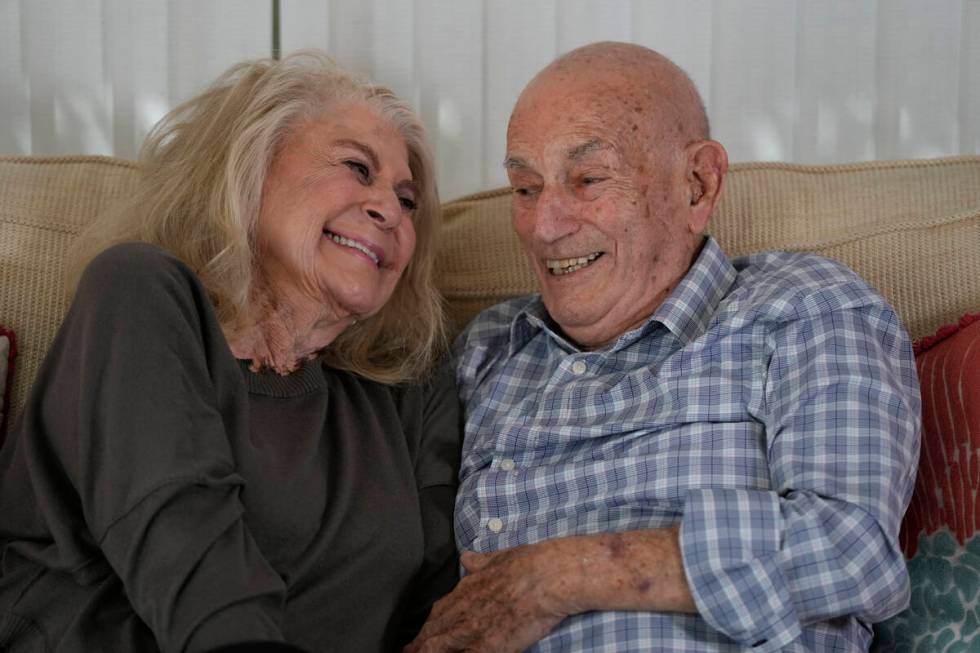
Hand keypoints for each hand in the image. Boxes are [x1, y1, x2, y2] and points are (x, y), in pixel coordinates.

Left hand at [404, 541, 578, 652]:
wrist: (547, 576)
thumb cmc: (529, 564)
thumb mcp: (499, 557)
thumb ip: (480, 562)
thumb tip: (466, 559)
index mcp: (466, 589)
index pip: (439, 612)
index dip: (428, 626)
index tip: (420, 635)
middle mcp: (463, 610)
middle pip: (432, 632)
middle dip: (418, 645)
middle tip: (407, 652)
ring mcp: (472, 630)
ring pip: (438, 648)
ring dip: (426, 652)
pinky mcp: (487, 647)